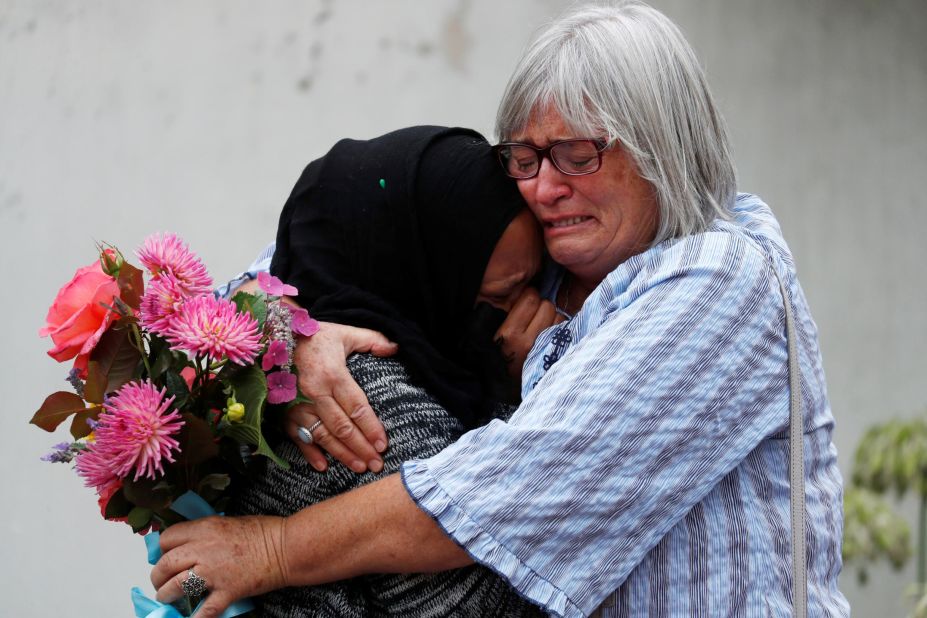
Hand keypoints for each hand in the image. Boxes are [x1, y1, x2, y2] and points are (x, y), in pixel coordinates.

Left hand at [151, 515, 287, 616]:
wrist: (286, 547)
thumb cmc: (264, 532)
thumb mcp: (228, 523)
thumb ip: (206, 533)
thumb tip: (190, 545)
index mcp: (205, 528)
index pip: (167, 538)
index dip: (162, 549)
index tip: (165, 555)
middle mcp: (204, 549)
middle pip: (166, 564)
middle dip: (158, 575)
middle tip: (161, 580)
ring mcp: (214, 572)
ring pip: (176, 586)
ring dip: (167, 594)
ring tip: (168, 598)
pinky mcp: (227, 591)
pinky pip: (204, 610)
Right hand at [287, 322, 397, 472]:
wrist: (274, 336)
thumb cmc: (315, 337)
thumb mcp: (345, 333)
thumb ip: (372, 340)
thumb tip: (395, 348)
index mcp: (332, 374)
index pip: (356, 407)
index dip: (371, 427)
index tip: (383, 444)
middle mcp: (314, 392)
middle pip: (342, 426)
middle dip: (361, 448)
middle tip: (377, 464)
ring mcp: (297, 404)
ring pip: (323, 435)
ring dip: (341, 454)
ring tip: (359, 467)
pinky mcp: (285, 410)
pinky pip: (297, 436)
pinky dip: (309, 453)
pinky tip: (323, 467)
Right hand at [493, 287, 562, 379]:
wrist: (503, 388)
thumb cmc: (495, 355)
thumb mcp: (493, 334)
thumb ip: (504, 313)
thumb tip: (525, 291)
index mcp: (509, 333)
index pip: (530, 297)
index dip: (529, 296)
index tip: (525, 303)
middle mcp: (528, 342)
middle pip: (547, 305)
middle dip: (542, 306)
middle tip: (534, 315)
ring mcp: (544, 350)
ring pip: (559, 316)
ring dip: (552, 317)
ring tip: (542, 325)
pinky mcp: (556, 356)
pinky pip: (565, 330)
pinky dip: (559, 329)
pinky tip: (550, 335)